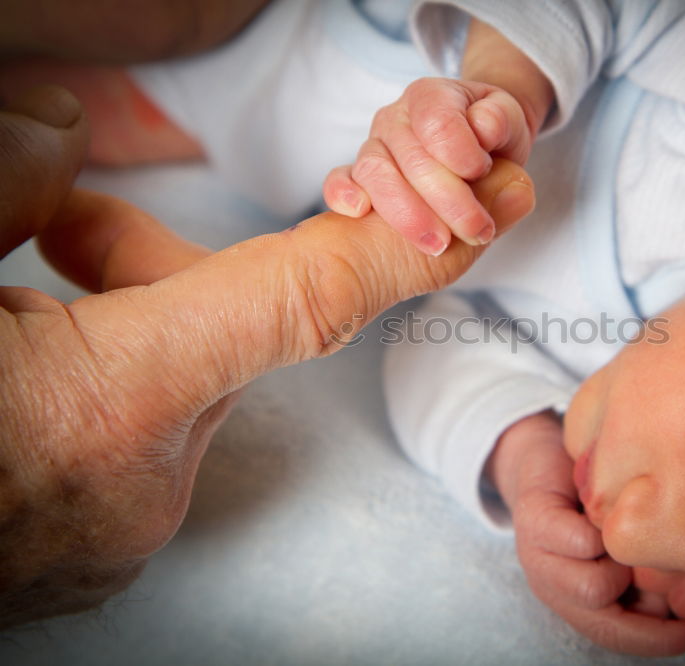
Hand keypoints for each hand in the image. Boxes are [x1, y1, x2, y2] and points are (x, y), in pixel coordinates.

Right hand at [0, 85, 534, 628]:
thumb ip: (1, 174)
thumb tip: (67, 132)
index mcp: (102, 409)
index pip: (300, 300)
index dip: (396, 244)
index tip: (492, 207)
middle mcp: (133, 483)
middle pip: (221, 327)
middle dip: (150, 261)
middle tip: (58, 235)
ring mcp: (114, 528)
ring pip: (173, 379)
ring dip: (117, 317)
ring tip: (21, 292)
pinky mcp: (89, 549)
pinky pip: (137, 435)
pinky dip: (100, 382)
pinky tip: (25, 364)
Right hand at [323, 19, 553, 255]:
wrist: (473, 153)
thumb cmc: (489, 142)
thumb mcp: (508, 127)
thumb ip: (502, 125)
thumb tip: (485, 128)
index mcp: (432, 97)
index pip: (438, 122)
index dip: (462, 154)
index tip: (484, 174)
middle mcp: (396, 117)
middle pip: (412, 157)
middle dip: (448, 200)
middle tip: (478, 230)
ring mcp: (374, 147)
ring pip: (376, 173)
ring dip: (409, 214)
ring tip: (439, 244)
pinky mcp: (358, 176)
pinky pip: (340, 181)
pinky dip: (344, 194)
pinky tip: (358, 212)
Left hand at [487, 412, 684, 655]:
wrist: (544, 451)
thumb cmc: (597, 500)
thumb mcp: (629, 547)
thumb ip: (653, 583)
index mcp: (574, 599)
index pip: (618, 638)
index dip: (662, 641)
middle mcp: (551, 586)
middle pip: (605, 623)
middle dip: (648, 605)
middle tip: (671, 572)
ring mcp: (535, 555)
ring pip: (592, 589)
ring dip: (623, 562)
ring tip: (631, 530)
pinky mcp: (533, 518)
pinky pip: (579, 542)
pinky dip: (603, 527)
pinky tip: (614, 503)